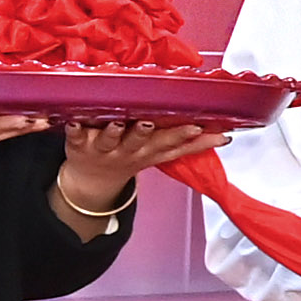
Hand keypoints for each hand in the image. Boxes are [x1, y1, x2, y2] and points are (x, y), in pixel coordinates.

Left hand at [51, 118, 215, 228]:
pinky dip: (73, 129)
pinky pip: (74, 136)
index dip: (185, 136)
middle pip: (139, 141)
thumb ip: (192, 144)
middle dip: (145, 133)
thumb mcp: (162, 154)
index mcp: (150, 150)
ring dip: (113, 132)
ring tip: (117, 122)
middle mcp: (128, 150)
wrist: (93, 180)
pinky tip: (73, 121)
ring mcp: (103, 148)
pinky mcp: (78, 143)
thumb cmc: (132, 155)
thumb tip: (227, 135)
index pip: (170, 144)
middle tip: (149, 122)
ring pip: (109, 139)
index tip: (197, 124)